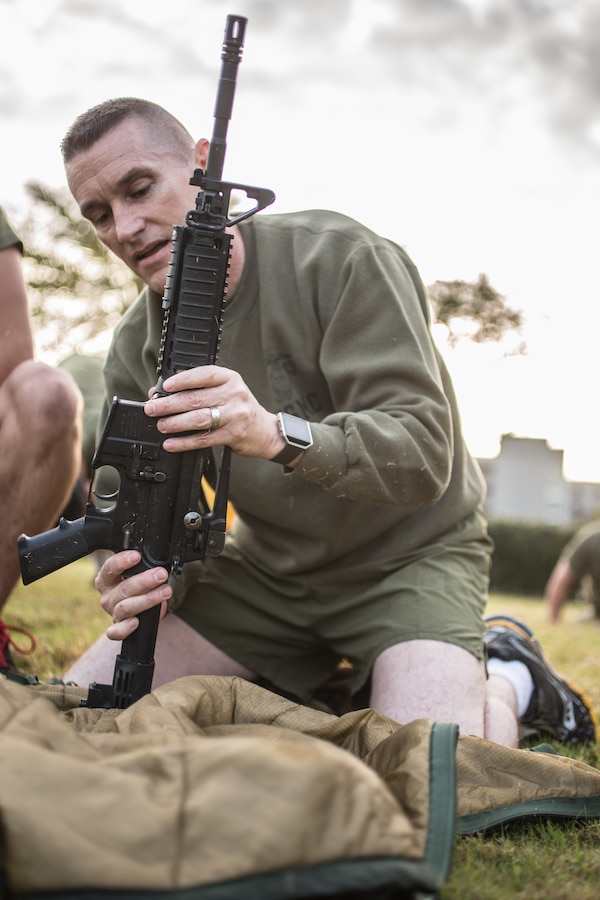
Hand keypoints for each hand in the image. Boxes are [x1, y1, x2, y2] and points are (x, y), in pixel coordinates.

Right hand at [95, 550, 171, 640]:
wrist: (139, 613)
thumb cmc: (138, 589)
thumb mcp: (138, 575)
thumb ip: (142, 569)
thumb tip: (158, 565)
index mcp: (107, 579)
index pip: (110, 567)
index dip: (122, 561)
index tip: (137, 556)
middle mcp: (108, 596)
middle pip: (124, 588)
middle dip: (145, 581)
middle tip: (161, 574)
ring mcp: (112, 613)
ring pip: (126, 607)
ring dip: (148, 599)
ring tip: (166, 591)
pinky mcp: (116, 629)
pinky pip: (116, 632)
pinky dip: (124, 628)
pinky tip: (135, 622)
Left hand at [144, 365, 283, 458]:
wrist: (264, 431)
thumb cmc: (239, 408)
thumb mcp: (224, 391)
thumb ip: (198, 388)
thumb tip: (161, 392)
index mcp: (230, 378)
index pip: (204, 374)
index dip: (183, 380)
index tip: (165, 385)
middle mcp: (234, 394)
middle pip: (196, 398)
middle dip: (169, 404)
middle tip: (152, 409)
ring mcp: (235, 415)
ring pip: (198, 418)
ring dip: (174, 423)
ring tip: (160, 425)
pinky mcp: (233, 435)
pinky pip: (203, 439)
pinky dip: (184, 442)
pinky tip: (172, 443)